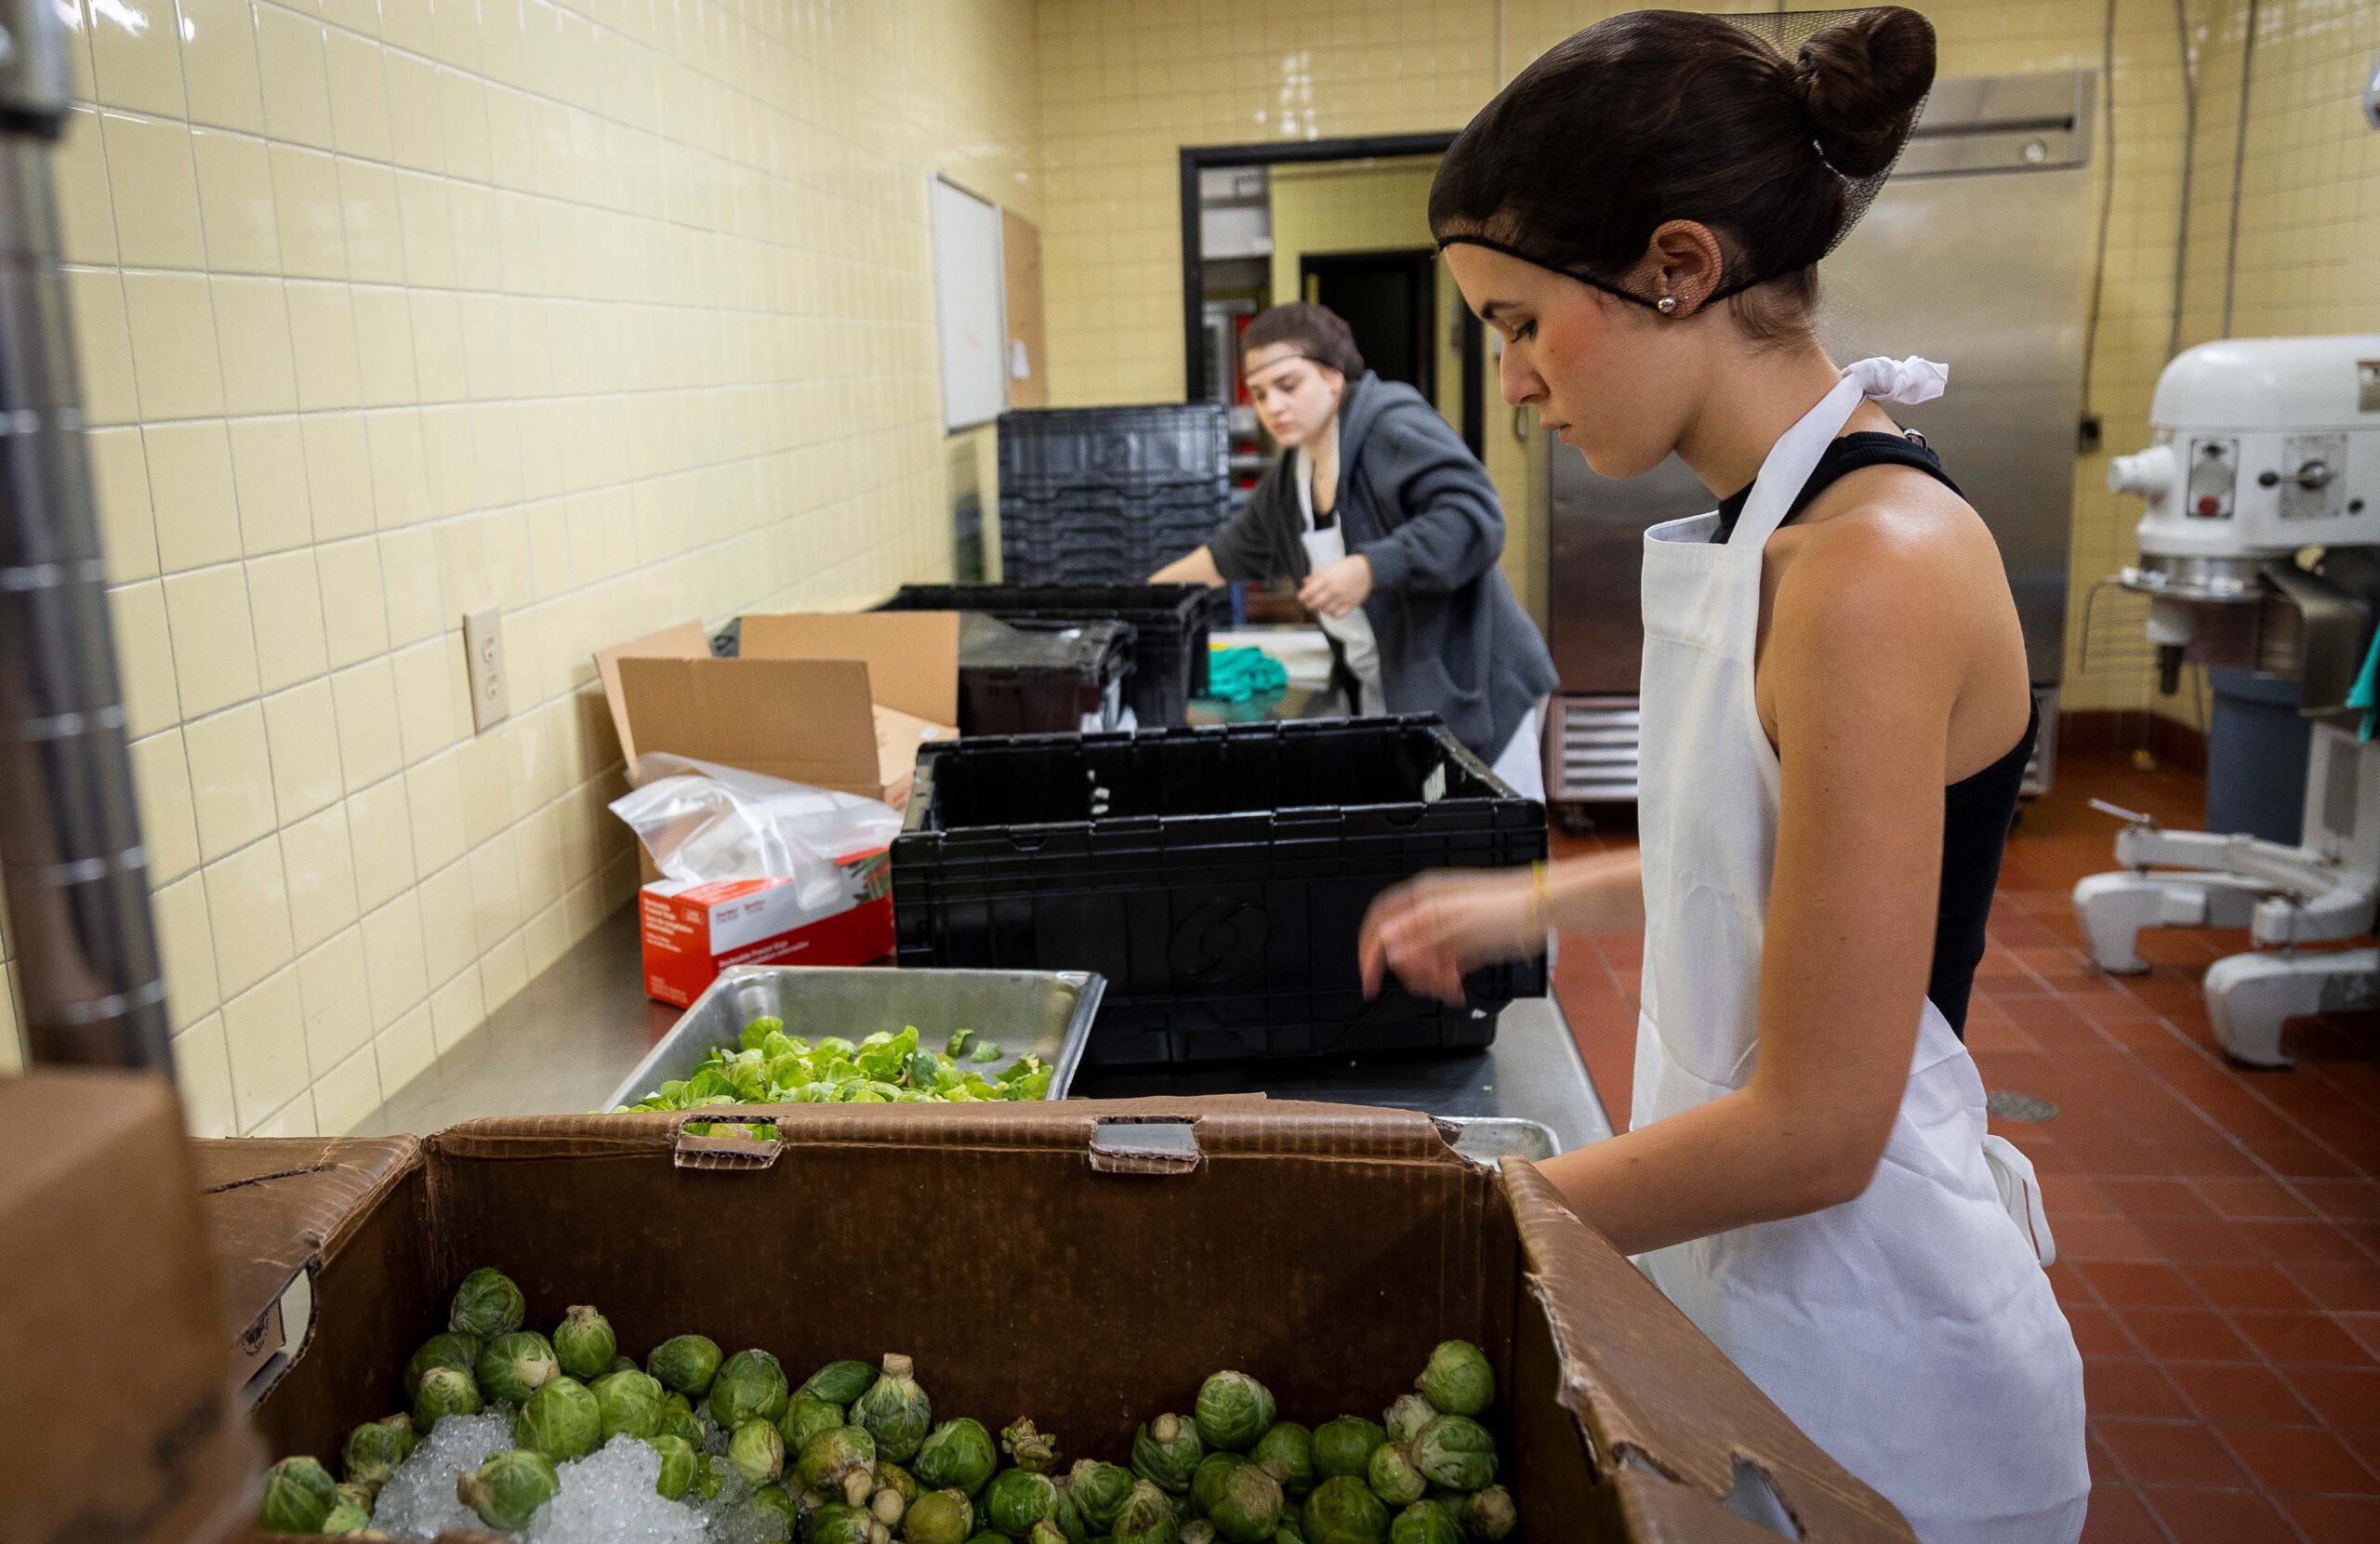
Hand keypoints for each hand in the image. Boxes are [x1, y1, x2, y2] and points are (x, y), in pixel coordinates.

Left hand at [1298, 554, 1372, 618]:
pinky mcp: (1351, 605)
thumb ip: (1317, 575)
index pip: (1308, 593)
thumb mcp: (1330, 567)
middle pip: (1314, 604)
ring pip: (1325, 611)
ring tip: (1323, 604)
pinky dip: (1332, 614)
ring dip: (1321, 609)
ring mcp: (1342, 598)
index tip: (1301, 598)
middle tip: (1310, 603)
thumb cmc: (1348, 566)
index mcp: (1326, 579)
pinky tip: (1332, 608)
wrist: (1368, 569)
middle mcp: (1334, 590)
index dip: (1302, 597)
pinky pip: (1337, 616)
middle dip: (1309, 605)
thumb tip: (1305, 582)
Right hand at [1359, 869, 1545, 1003]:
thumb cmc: (1506, 908)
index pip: (1380, 925)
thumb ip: (1419, 936)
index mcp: (1423, 900)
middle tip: (1430, 983)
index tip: (1370, 981)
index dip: (1369, 953)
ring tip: (1450, 987)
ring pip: (1422, 963)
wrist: (1541, 910)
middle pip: (1401, 949)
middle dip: (1412, 972)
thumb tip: (1387, 948)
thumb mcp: (1456, 924)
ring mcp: (1447, 931)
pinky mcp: (1463, 946)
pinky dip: (1446, 982)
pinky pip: (1442, 969)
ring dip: (1431, 981)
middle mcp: (1431, 913)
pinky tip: (1456, 989)